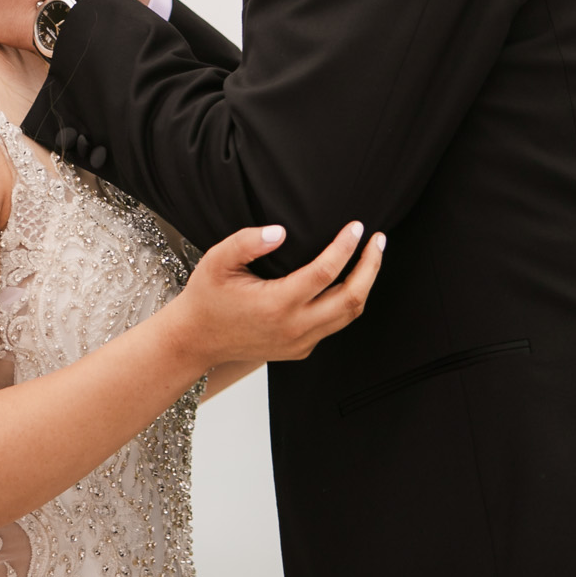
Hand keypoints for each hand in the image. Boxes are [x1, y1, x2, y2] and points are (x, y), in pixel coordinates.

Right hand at [167, 221, 383, 368]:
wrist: (196, 340)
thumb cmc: (207, 297)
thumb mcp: (217, 261)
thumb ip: (247, 242)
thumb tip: (280, 231)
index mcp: (276, 304)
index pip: (325, 272)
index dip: (345, 247)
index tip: (357, 227)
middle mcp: (294, 327)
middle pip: (351, 298)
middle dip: (371, 267)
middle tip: (378, 240)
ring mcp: (300, 342)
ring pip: (348, 315)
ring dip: (364, 284)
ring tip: (371, 257)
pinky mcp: (301, 349)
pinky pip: (334, 324)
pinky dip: (347, 301)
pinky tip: (347, 279)